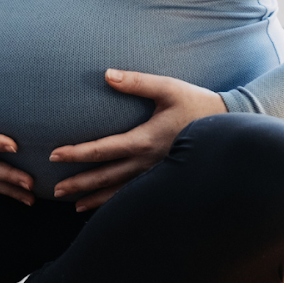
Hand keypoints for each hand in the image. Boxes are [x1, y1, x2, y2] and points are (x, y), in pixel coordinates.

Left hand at [48, 69, 227, 211]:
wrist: (230, 125)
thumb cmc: (197, 103)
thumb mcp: (168, 88)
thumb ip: (136, 81)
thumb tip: (106, 75)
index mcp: (144, 140)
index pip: (102, 149)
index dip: (76, 153)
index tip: (53, 156)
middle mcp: (147, 163)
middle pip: (105, 177)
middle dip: (79, 183)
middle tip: (55, 190)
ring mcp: (157, 174)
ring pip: (120, 192)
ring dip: (95, 198)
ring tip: (74, 206)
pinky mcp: (165, 178)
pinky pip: (136, 194)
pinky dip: (117, 202)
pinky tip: (106, 207)